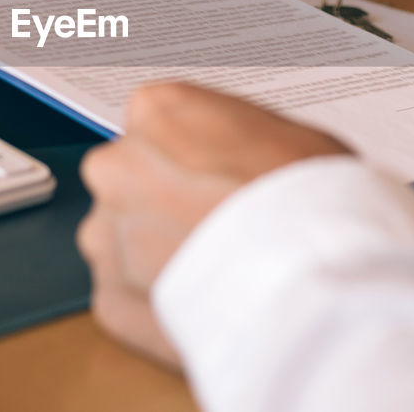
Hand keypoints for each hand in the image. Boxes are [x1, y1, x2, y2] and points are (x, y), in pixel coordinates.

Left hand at [77, 83, 350, 366]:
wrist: (304, 276)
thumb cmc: (306, 198)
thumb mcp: (287, 134)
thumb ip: (235, 139)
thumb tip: (237, 155)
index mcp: (157, 111)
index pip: (157, 126)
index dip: (188, 158)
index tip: (211, 179)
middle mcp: (117, 166)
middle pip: (129, 181)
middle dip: (162, 205)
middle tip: (213, 227)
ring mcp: (107, 233)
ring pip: (123, 243)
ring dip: (156, 255)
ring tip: (215, 272)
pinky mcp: (111, 294)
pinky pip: (128, 296)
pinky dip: (156, 303)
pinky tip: (201, 303)